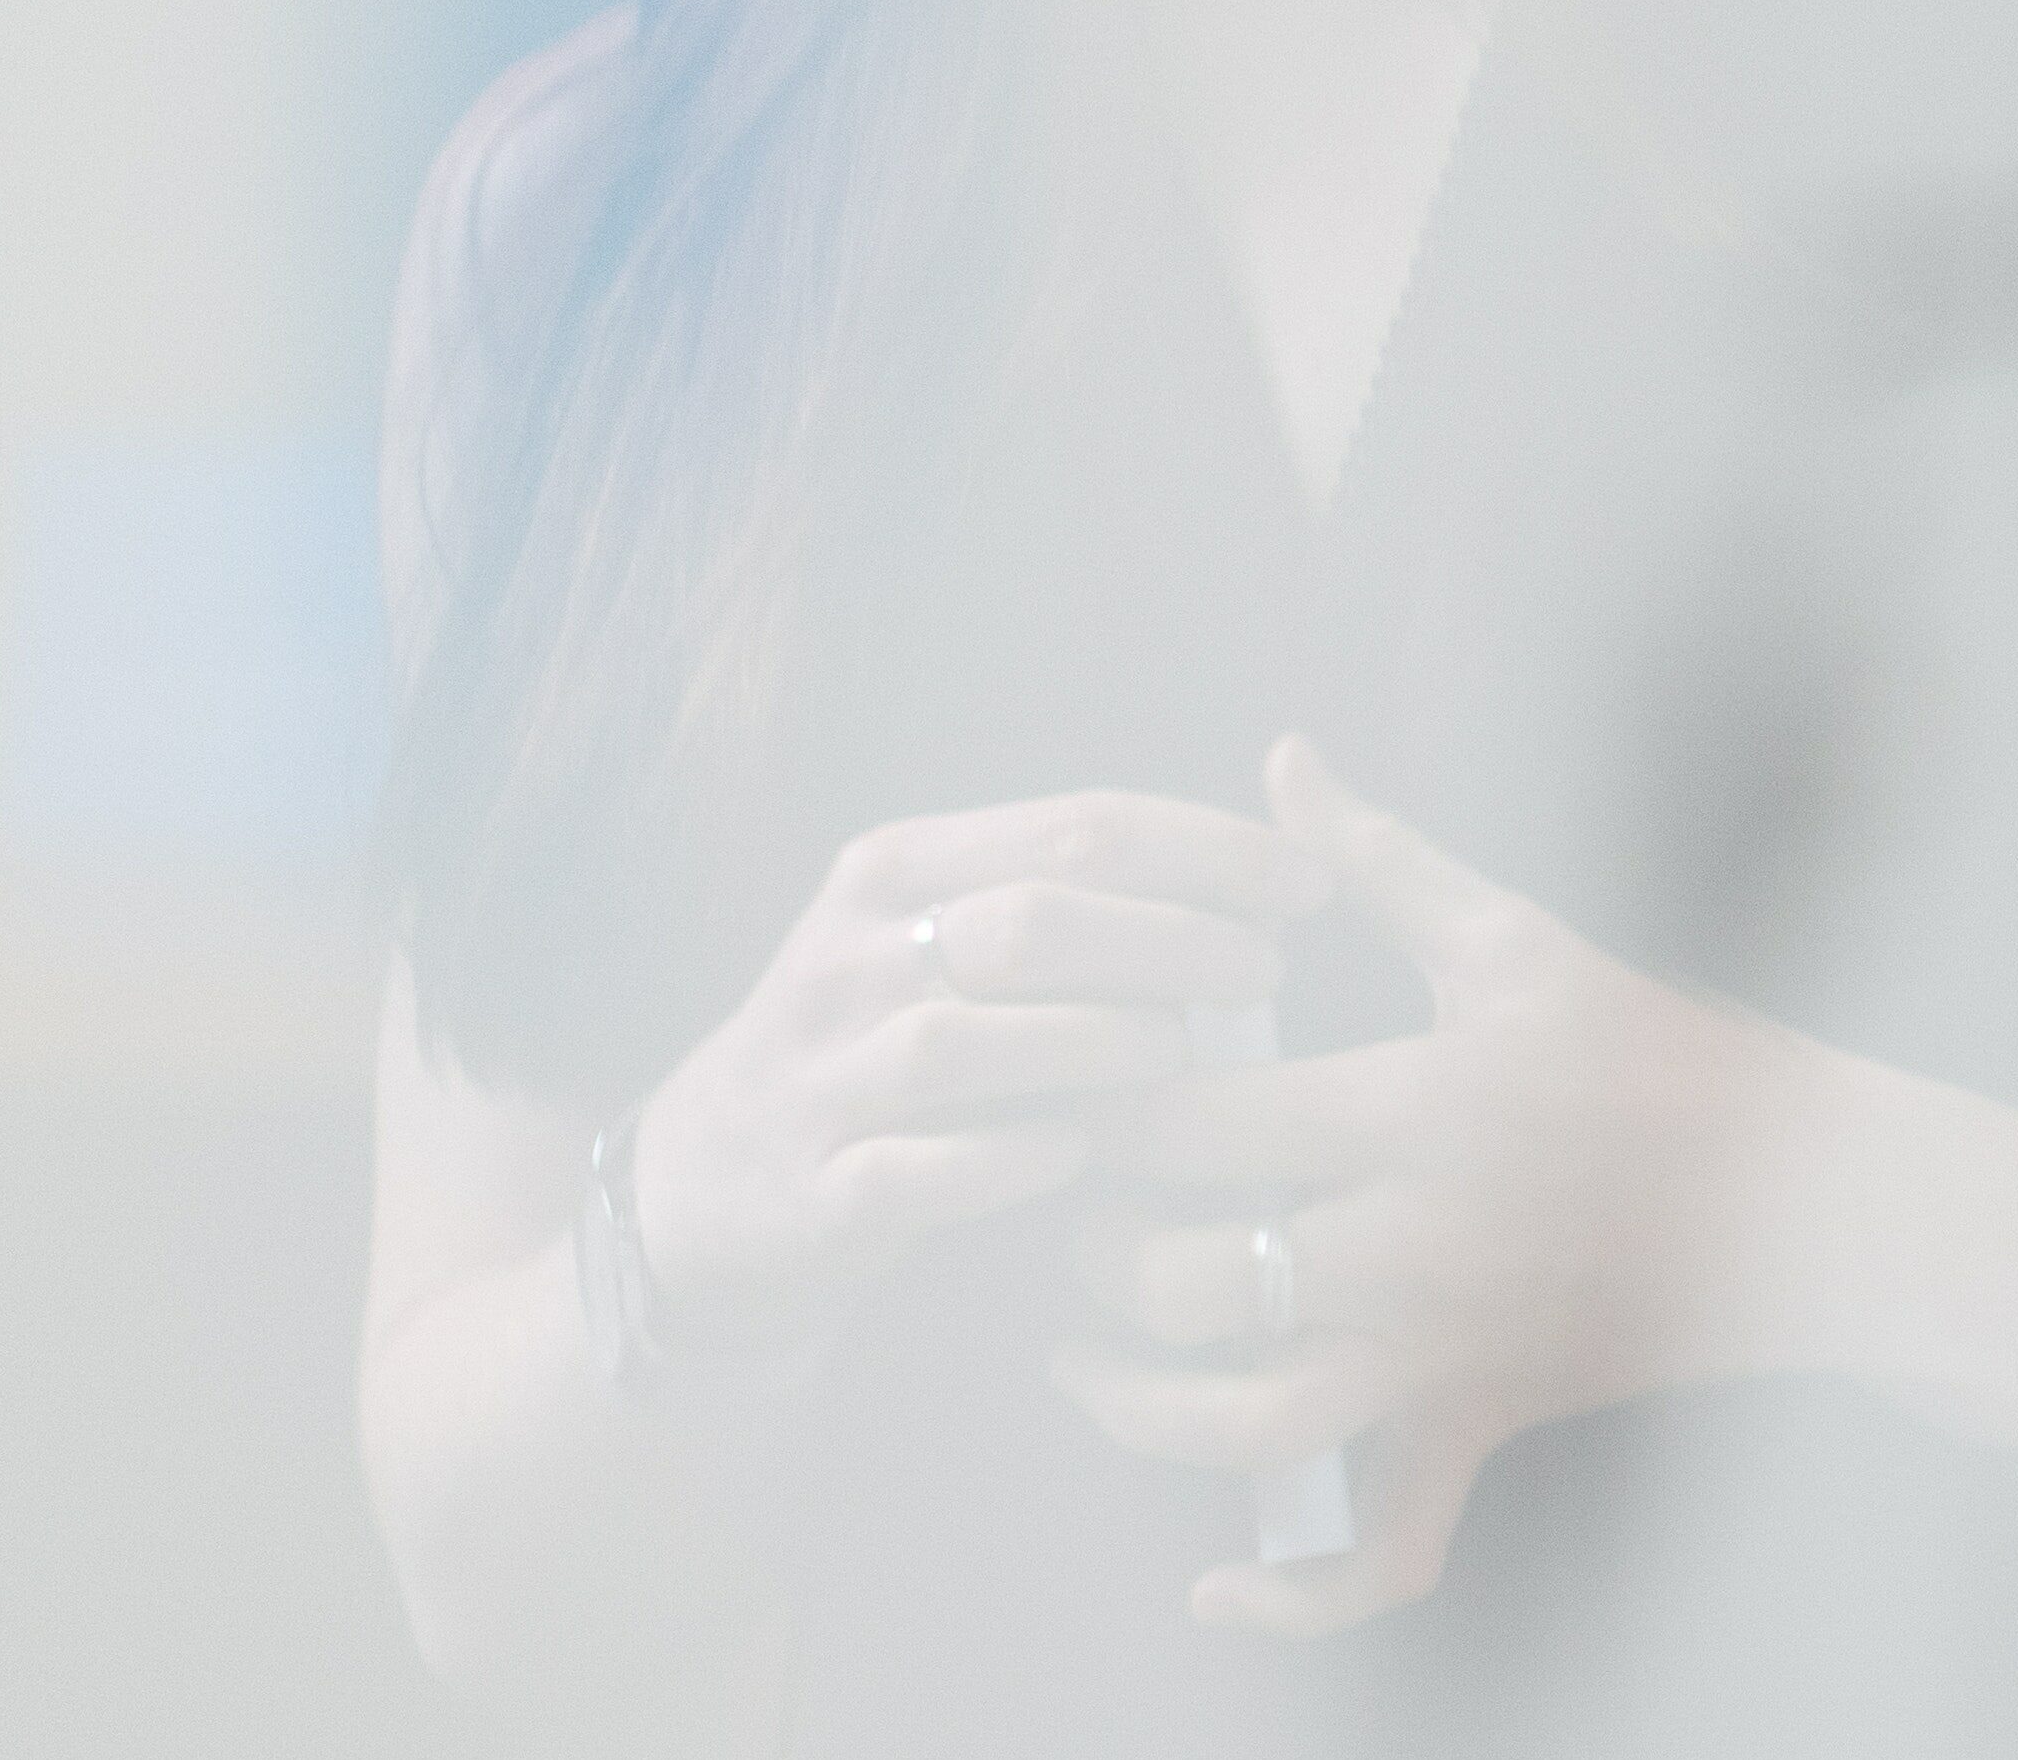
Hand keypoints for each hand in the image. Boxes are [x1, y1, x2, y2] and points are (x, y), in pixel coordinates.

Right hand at [623, 791, 1322, 1366]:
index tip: (1313, 882)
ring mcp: (820, 1077)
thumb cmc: (880, 1048)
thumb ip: (1066, 893)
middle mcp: (847, 959)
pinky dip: (1011, 1159)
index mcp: (893, 870)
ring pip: (970, 1041)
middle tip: (1266, 972)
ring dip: (1100, 1044)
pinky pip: (919, 1171)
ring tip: (1189, 1054)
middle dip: (1173, 940)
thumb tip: (1263, 867)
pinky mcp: (812, 1192)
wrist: (704, 1189)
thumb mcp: (940, 937)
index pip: (1077, 825)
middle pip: (1034, 920)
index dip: (1211, 848)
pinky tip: (1083, 1151)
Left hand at [1051, 738, 1842, 1636]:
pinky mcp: (1480, 1423)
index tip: (1076, 1088)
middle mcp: (1413, 1242)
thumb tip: (1280, 761)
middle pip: (1181, 1281)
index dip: (1101, 1111)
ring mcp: (1443, 1349)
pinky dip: (1290, 1594)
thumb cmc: (1657, 1050)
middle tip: (1073, 1216)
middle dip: (1091, 1257)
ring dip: (1134, 1408)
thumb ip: (1379, 859)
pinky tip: (1213, 1585)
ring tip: (1090, 1359)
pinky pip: (1380, 1552)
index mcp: (1412, 1106)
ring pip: (1240, 1426)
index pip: (1192, 1123)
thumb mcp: (1515, 939)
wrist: (1809, 1193)